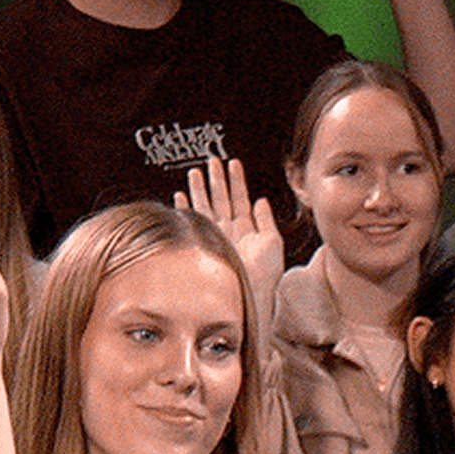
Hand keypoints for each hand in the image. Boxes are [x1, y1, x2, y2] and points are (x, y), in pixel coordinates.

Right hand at [176, 155, 283, 325]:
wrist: (248, 293)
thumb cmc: (265, 274)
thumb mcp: (274, 242)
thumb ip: (266, 219)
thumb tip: (262, 200)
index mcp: (247, 230)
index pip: (240, 199)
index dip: (237, 181)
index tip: (233, 163)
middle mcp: (229, 232)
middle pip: (221, 199)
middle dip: (216, 179)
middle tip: (212, 161)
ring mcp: (215, 237)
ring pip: (205, 206)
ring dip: (200, 188)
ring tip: (196, 171)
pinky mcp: (203, 244)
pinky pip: (191, 221)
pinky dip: (185, 208)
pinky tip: (181, 196)